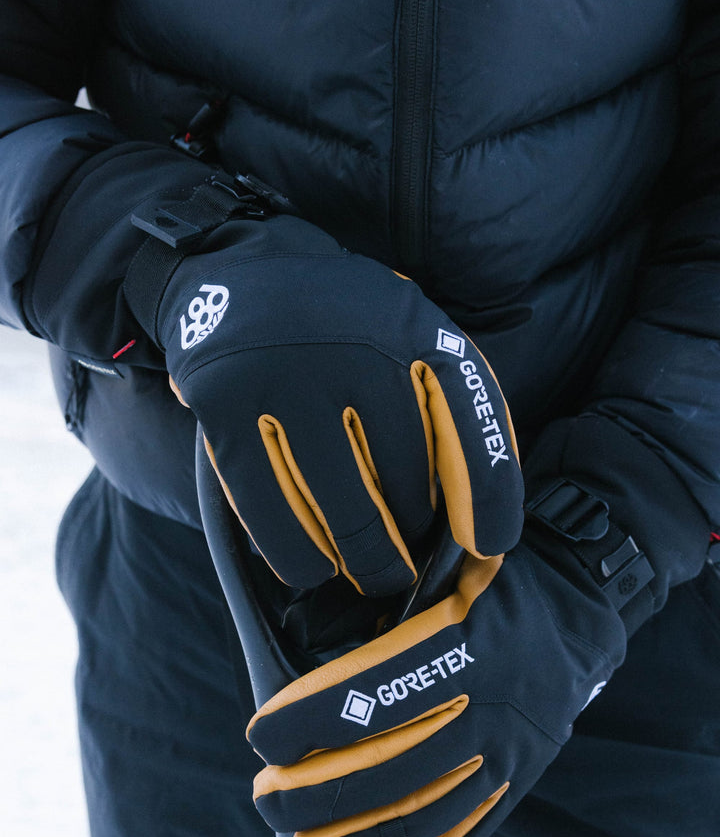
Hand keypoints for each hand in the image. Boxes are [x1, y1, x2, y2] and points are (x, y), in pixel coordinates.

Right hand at [157, 213, 522, 593]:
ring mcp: (288, 379)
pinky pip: (271, 512)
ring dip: (361, 561)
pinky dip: (298, 556)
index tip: (488, 545)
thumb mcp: (407, 333)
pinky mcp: (227, 406)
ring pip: (342, 513)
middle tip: (402, 567)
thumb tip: (473, 527)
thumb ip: (444, 406)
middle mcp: (356, 351)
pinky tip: (314, 566)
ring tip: (366, 570)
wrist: (234, 266)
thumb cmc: (340, 326)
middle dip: (408, 546)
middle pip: (405, 491)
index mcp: (414, 329)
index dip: (490, 499)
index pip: (473, 425)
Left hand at [246, 539, 626, 836]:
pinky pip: (471, 831)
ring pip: (427, 811)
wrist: (580, 608)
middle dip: (318, 794)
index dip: (312, 720)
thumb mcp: (443, 566)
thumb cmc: (492, 579)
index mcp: (464, 640)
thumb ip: (387, 607)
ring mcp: (511, 749)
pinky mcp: (522, 777)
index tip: (264, 736)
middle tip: (266, 800)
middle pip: (393, 765)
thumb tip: (305, 641)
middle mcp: (490, 703)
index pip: (375, 693)